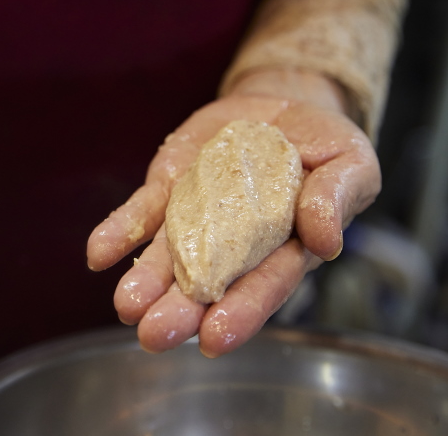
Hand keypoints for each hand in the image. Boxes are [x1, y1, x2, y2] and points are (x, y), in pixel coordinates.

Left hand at [86, 70, 379, 355]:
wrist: (284, 107)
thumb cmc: (327, 145)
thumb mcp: (349, 164)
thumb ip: (337, 198)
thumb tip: (326, 241)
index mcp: (285, 248)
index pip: (262, 286)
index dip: (240, 312)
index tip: (213, 339)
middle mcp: (234, 243)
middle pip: (206, 282)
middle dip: (180, 311)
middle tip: (152, 336)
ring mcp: (197, 217)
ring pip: (168, 255)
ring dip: (145, 281)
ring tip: (125, 306)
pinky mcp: (171, 187)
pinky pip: (143, 211)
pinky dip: (120, 232)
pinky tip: (98, 254)